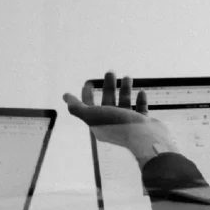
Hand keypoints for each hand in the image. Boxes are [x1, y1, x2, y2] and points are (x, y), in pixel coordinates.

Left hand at [63, 71, 178, 168]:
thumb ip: (77, 107)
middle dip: (108, 87)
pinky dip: (140, 100)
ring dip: (125, 90)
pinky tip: (141, 92)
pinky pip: (141, 110)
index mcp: (99, 124)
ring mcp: (129, 125)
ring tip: (128, 77)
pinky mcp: (143, 124)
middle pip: (108, 102)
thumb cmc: (118, 125)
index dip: (86, 95)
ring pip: (125, 104)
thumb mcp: (92, 115)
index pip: (89, 107)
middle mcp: (113, 124)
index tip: (88, 82)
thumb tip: (65, 97)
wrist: (144, 137)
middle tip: (111, 72)